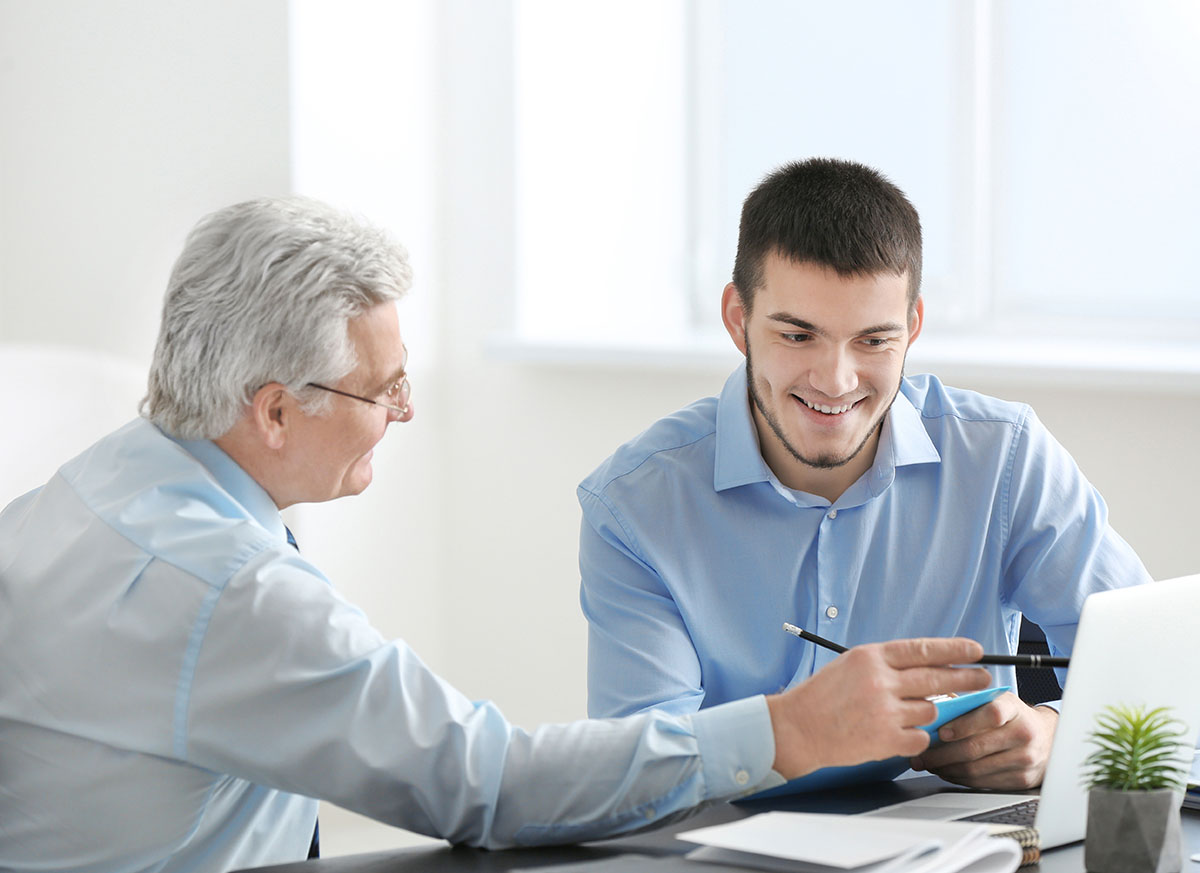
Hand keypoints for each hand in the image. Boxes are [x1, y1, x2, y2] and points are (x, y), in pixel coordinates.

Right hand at [765, 637, 989, 780]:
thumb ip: (888, 664)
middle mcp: (880, 681)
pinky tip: (893, 732)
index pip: (924, 650)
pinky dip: (913, 737)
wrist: (797, 728)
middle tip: (983, 679)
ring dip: (924, 713)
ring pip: (930, 711)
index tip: (976, 652)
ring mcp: (885, 711)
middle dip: (967, 679)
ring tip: (901, 713)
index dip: (955, 650)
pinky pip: (920, 737)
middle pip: (938, 679)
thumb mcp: (851, 665)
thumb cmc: (822, 696)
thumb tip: (929, 667)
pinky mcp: (886, 739)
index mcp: (871, 657)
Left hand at [909, 692, 1057, 788]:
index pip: (990, 715)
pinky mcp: (1021, 779)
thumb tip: (932, 709)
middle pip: (976, 747)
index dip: (963, 724)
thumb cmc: (1012, 717)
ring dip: (946, 769)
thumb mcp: (995, 700)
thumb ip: (968, 703)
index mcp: (1013, 708)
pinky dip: (960, 778)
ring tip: (929, 764)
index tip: (940, 732)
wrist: (1047, 738)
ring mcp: (1024, 759)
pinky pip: (983, 783)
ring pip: (976, 769)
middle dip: (941, 754)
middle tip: (921, 754)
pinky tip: (947, 772)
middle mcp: (1022, 733)